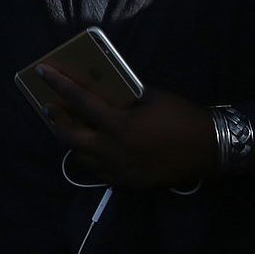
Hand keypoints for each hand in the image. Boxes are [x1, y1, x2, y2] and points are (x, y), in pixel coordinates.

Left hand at [39, 67, 217, 190]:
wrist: (211, 149)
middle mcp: (114, 150)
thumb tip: (98, 87)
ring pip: (80, 157)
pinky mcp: (128, 183)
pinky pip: (98, 172)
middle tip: (51, 105)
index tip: (43, 71)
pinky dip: (89, 157)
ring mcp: (120, 170)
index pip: (79, 101)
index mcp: (120, 126)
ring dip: (70, 139)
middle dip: (56, 118)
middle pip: (69, 136)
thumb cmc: (181, 116)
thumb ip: (121, 95)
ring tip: (69, 124)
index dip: (58, 84)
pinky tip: (91, 146)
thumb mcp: (149, 96)